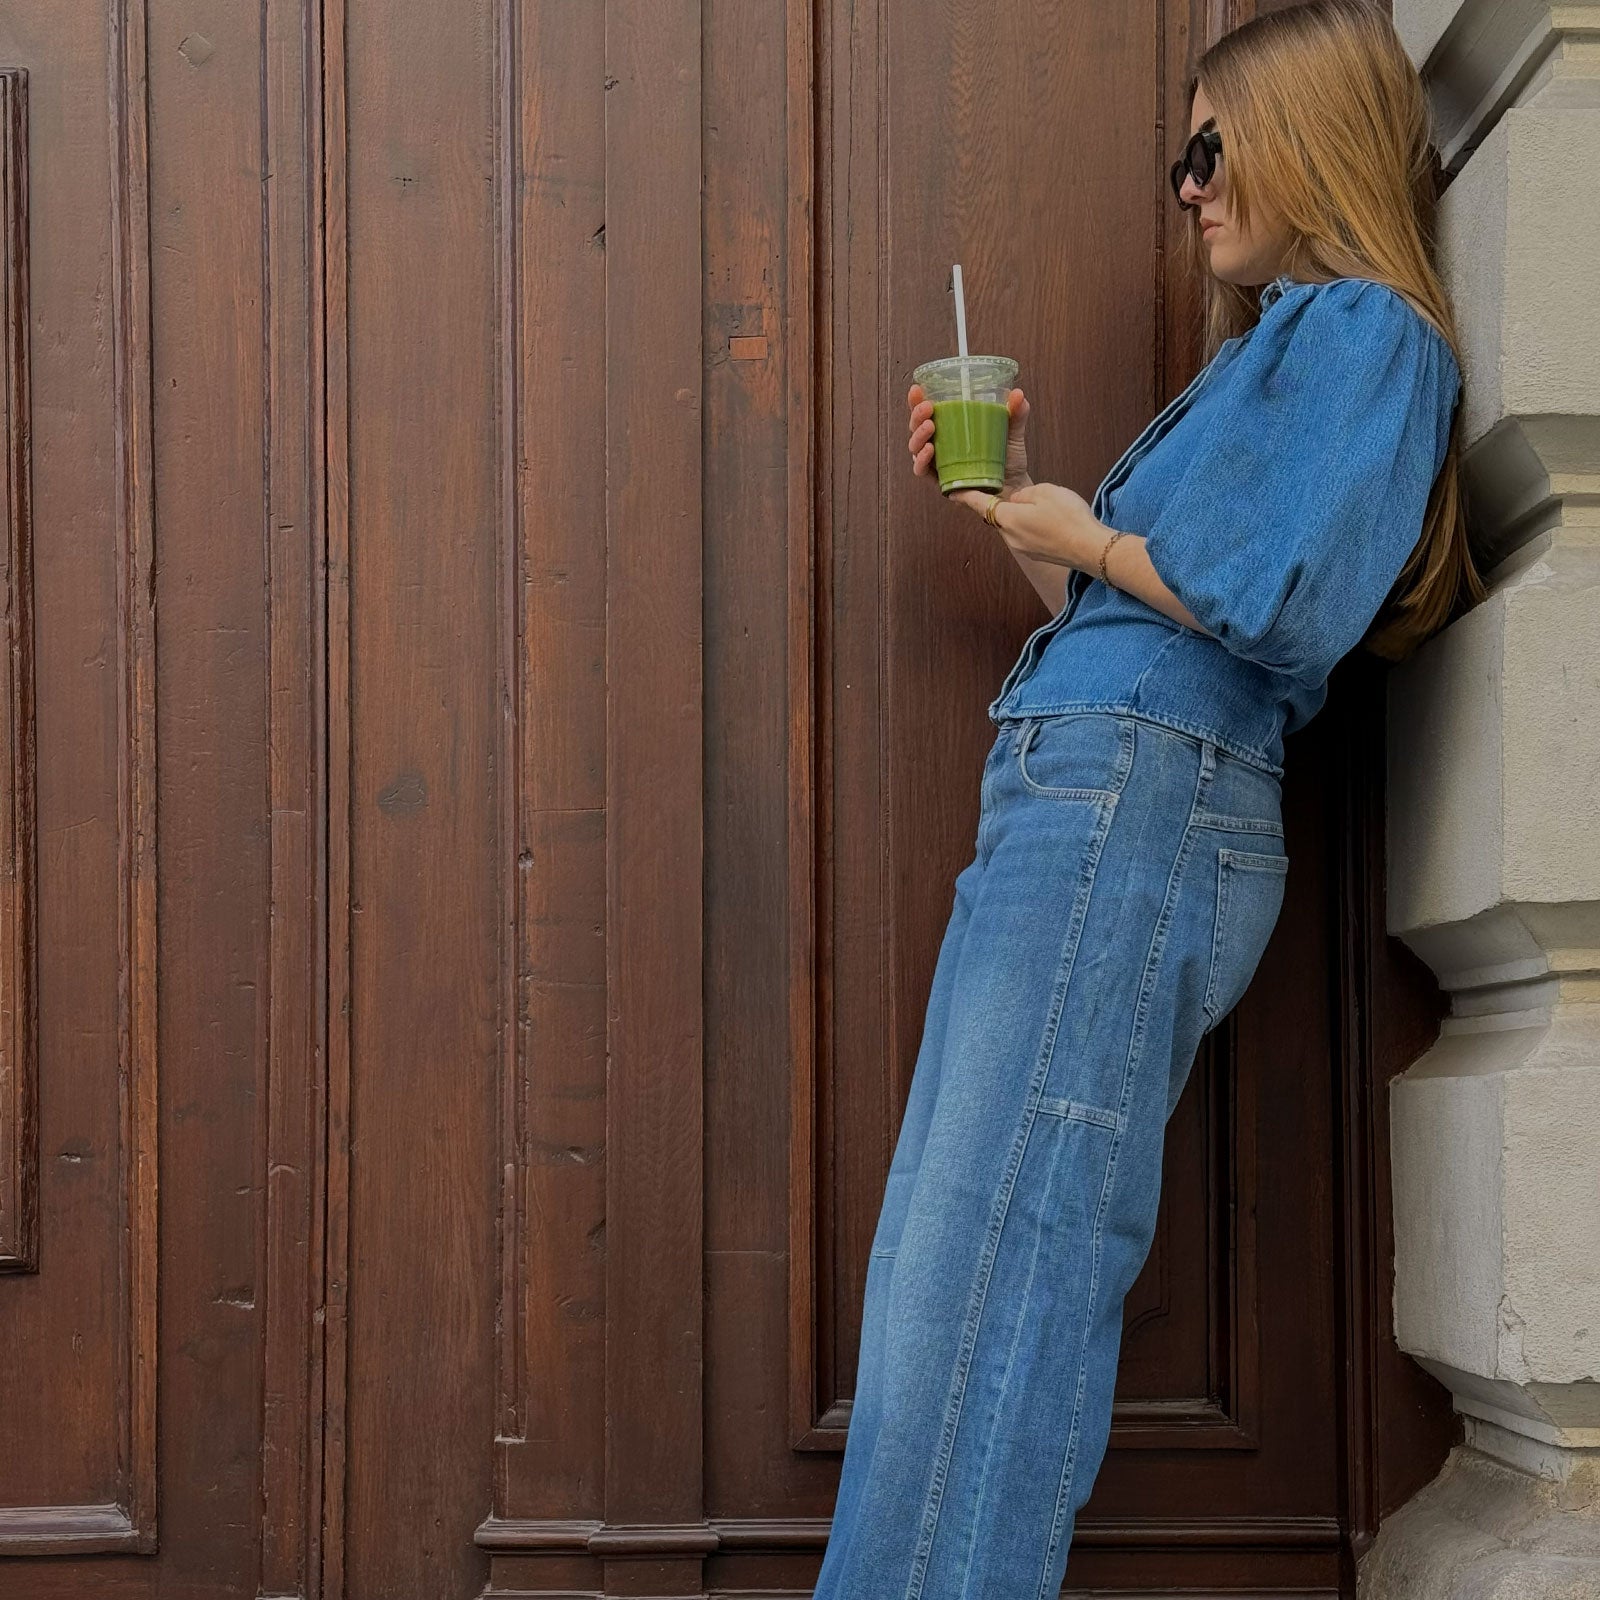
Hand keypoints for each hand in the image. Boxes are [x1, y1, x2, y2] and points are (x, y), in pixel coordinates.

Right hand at [907, 384, 1031, 493]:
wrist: (1015, 489)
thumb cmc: (1009, 461)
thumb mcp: (1012, 433)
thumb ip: (1016, 413)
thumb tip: (1018, 393)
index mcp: (950, 430)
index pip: (927, 413)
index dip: (917, 401)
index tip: (917, 389)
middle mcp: (940, 446)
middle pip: (917, 429)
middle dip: (916, 416)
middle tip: (928, 407)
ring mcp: (938, 465)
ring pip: (915, 449)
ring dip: (919, 436)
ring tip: (930, 426)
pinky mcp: (941, 483)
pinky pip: (923, 473)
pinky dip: (921, 461)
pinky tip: (929, 450)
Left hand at [948, 480, 1102, 570]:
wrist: (1090, 548)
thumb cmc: (1068, 517)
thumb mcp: (1044, 492)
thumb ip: (1023, 494)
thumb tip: (1017, 501)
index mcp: (1007, 518)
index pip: (979, 504)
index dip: (965, 496)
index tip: (952, 491)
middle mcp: (1010, 537)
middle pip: (998, 515)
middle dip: (1002, 503)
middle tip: (1007, 490)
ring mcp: (1023, 548)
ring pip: (1014, 525)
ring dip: (1020, 514)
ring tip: (1041, 506)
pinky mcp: (1036, 553)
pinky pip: (1027, 534)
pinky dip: (1032, 525)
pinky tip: (1049, 520)